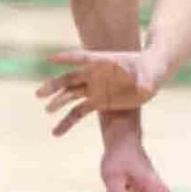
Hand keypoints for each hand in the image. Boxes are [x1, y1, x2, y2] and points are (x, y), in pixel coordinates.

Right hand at [36, 48, 164, 136]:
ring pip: (70, 95)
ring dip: (57, 102)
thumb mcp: (150, 75)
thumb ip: (145, 81)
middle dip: (54, 85)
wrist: (150, 75)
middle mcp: (94, 75)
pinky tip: (56, 132)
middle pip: (69, 79)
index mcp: (104, 63)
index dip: (68, 59)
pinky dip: (67, 121)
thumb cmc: (150, 70)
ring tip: (47, 110)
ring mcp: (94, 89)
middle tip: (39, 94)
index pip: (83, 59)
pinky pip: (78, 112)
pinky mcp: (97, 102)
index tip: (51, 59)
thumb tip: (144, 88)